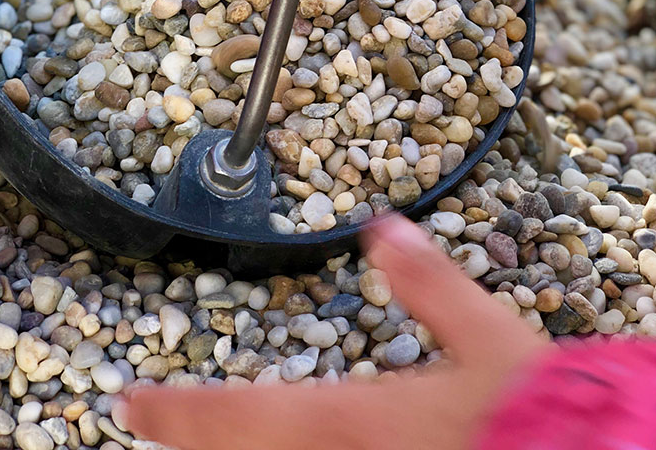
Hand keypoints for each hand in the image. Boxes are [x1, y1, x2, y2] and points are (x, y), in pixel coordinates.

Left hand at [115, 216, 546, 449]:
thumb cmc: (530, 418)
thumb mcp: (489, 339)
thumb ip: (431, 283)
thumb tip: (386, 228)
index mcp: (354, 418)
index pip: (243, 416)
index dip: (177, 411)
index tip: (125, 401)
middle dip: (189, 436)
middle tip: (147, 416)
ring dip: (227, 449)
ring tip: (197, 430)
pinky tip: (281, 443)